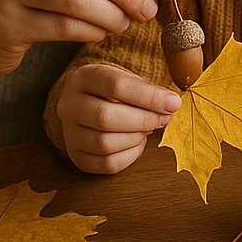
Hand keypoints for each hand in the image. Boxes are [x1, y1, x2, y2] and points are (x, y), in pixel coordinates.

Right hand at [57, 64, 180, 173]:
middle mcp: (68, 105)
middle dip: (143, 120)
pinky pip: (106, 164)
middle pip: (105, 117)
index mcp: (82, 78)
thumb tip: (171, 104)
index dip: (148, 96)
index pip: (115, 85)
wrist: (88, 103)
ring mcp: (69, 133)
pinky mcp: (76, 156)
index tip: (172, 103)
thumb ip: (147, 89)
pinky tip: (138, 142)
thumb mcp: (127, 78)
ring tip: (148, 129)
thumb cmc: (113, 90)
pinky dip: (129, 155)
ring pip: (104, 143)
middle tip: (163, 118)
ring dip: (135, 138)